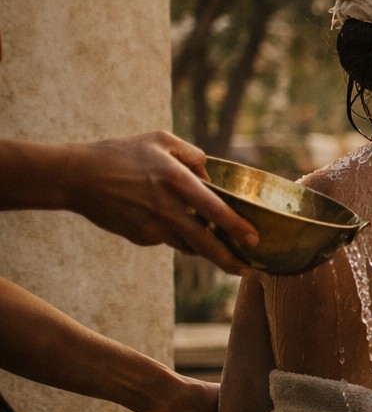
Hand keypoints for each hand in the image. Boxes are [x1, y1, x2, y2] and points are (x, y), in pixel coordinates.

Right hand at [60, 132, 258, 274]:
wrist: (76, 177)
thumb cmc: (121, 154)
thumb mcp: (160, 141)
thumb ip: (193, 155)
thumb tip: (212, 175)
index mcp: (175, 180)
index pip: (213, 208)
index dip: (235, 227)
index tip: (254, 240)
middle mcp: (166, 207)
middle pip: (204, 243)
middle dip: (228, 260)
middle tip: (248, 271)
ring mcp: (151, 226)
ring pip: (188, 244)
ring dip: (206, 248)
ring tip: (225, 252)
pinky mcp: (140, 237)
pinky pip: (168, 239)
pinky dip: (176, 234)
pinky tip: (171, 221)